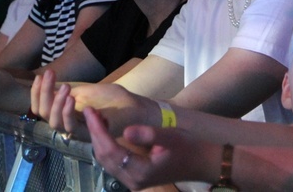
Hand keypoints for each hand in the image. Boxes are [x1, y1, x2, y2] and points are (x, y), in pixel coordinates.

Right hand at [31, 70, 153, 141]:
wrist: (137, 108)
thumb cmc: (116, 99)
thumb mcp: (91, 90)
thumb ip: (73, 90)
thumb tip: (54, 84)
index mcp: (67, 112)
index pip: (41, 107)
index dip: (36, 93)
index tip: (39, 76)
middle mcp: (69, 122)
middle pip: (43, 114)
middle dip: (42, 93)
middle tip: (48, 75)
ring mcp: (78, 129)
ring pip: (53, 122)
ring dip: (54, 102)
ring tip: (64, 87)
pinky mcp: (89, 133)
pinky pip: (71, 126)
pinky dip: (67, 112)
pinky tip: (71, 97)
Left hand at [85, 106, 212, 189]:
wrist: (202, 163)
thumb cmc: (189, 148)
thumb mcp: (170, 136)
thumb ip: (148, 134)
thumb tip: (125, 130)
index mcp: (140, 172)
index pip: (111, 150)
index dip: (98, 130)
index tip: (91, 111)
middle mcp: (133, 181)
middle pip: (104, 157)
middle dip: (95, 133)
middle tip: (90, 112)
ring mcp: (133, 182)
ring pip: (107, 161)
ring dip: (99, 140)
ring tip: (96, 119)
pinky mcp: (135, 177)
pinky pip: (114, 162)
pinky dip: (107, 146)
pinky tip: (107, 132)